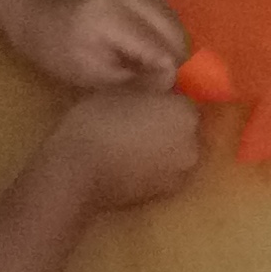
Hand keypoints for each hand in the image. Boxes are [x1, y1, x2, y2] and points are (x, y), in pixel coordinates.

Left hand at [31, 0, 187, 90]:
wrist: (43, 15)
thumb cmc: (61, 52)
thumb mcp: (95, 76)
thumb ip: (136, 81)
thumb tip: (171, 82)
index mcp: (112, 16)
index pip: (162, 51)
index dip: (167, 75)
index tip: (159, 91)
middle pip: (175, 34)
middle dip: (173, 60)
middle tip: (158, 80)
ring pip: (176, 23)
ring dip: (170, 46)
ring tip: (149, 62)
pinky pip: (168, 14)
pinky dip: (164, 33)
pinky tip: (146, 44)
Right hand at [39, 80, 204, 209]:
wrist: (78, 173)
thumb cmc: (99, 122)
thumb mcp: (122, 89)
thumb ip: (152, 82)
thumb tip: (169, 77)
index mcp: (186, 114)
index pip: (186, 101)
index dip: (167, 99)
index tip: (147, 99)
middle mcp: (192, 145)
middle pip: (185, 129)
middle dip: (168, 124)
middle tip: (138, 120)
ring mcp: (180, 174)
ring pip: (176, 153)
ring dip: (162, 147)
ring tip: (132, 144)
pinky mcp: (164, 194)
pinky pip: (164, 173)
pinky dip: (153, 167)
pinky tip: (129, 163)